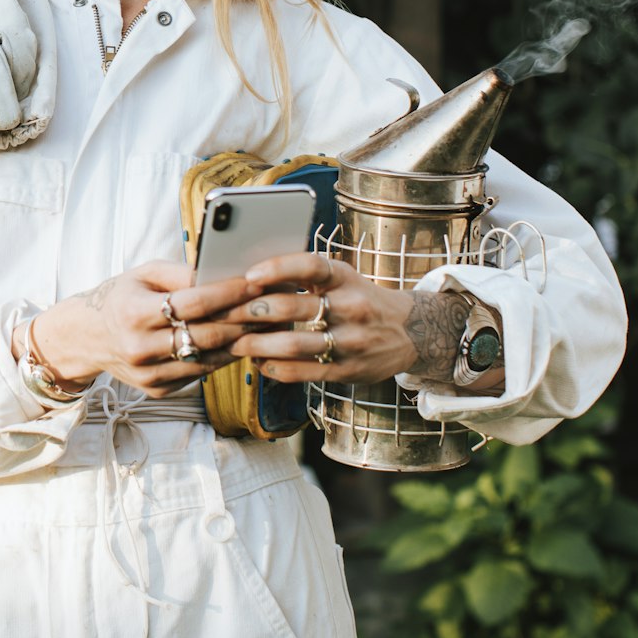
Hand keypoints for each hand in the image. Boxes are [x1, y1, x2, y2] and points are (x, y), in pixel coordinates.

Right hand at [24, 261, 262, 398]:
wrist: (88, 337)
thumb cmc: (123, 296)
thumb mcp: (143, 274)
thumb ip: (181, 272)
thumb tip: (223, 271)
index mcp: (134, 312)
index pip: (192, 302)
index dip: (229, 292)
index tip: (258, 280)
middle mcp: (140, 347)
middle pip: (207, 334)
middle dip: (246, 318)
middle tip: (276, 304)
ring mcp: (149, 374)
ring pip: (209, 357)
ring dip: (243, 340)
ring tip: (269, 323)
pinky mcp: (157, 390)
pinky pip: (201, 373)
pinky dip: (224, 356)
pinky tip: (243, 341)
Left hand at [218, 253, 469, 385]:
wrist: (412, 331)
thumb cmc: (360, 299)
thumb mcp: (343, 278)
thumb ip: (305, 276)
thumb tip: (250, 277)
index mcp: (345, 277)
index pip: (310, 265)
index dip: (277, 268)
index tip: (249, 276)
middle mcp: (350, 307)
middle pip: (292, 307)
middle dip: (251, 311)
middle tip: (225, 314)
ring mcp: (350, 341)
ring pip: (293, 344)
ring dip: (256, 344)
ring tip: (235, 342)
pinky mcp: (348, 371)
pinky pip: (303, 372)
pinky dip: (274, 368)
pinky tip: (260, 362)